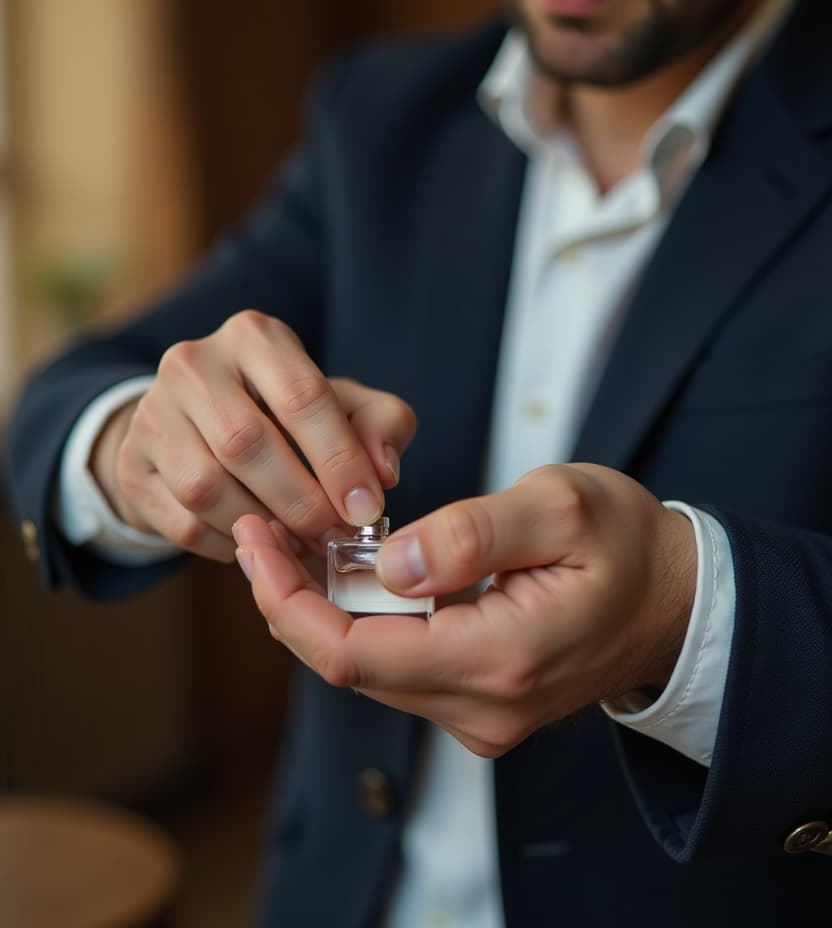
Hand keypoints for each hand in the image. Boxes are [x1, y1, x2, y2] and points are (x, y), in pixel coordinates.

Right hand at [89, 310, 415, 561]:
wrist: (201, 425)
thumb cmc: (287, 414)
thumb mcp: (342, 405)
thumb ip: (380, 424)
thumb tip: (383, 470)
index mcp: (254, 336)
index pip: (303, 397)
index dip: (340, 460)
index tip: (366, 508)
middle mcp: (194, 363)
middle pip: (248, 443)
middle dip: (301, 501)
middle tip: (333, 535)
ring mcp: (153, 412)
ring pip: (206, 487)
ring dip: (261, 527)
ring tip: (298, 542)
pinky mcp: (132, 463)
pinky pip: (181, 522)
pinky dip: (227, 544)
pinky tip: (257, 542)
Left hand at [233, 463, 696, 756]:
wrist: (674, 600)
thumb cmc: (624, 542)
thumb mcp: (560, 507)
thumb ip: (473, 534)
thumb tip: (390, 562)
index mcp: (499, 657)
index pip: (354, 653)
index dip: (288, 600)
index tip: (254, 540)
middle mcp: (482, 707)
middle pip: (348, 665)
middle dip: (291, 597)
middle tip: (262, 528)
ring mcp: (480, 714)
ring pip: (367, 668)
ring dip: (321, 609)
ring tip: (295, 541)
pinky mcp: (478, 704)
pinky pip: (397, 667)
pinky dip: (359, 621)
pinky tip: (346, 572)